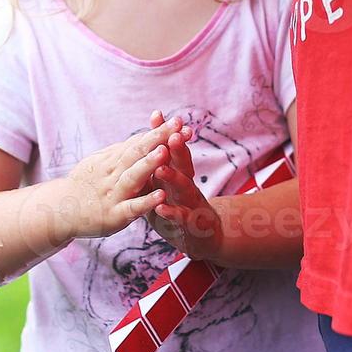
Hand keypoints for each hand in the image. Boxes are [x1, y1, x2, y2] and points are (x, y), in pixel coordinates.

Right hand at [58, 118, 185, 239]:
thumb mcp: (99, 163)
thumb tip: (143, 135)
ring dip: (149, 163)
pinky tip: (161, 196)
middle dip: (158, 138)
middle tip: (177, 124)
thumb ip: (121, 151)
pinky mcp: (114, 215)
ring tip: (165, 151)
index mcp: (112, 160)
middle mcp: (113, 174)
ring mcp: (113, 194)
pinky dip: (146, 202)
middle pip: (137, 152)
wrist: (59, 211)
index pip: (138, 142)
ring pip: (132, 176)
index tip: (178, 120)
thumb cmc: (84, 186)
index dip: (158, 131)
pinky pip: (131, 207)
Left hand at [144, 111, 223, 260]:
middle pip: (183, 163)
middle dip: (177, 148)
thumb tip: (147, 134)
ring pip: (184, 188)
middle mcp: (187, 184)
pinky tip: (160, 207)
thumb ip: (159, 162)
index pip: (172, 149)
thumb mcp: (168, 182)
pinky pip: (180, 217)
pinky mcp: (190, 225)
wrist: (203, 236)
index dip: (165, 133)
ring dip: (173, 178)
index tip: (156, 115)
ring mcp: (191, 204)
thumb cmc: (178, 205)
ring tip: (161, 168)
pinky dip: (171, 212)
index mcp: (178, 173)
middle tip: (171, 134)